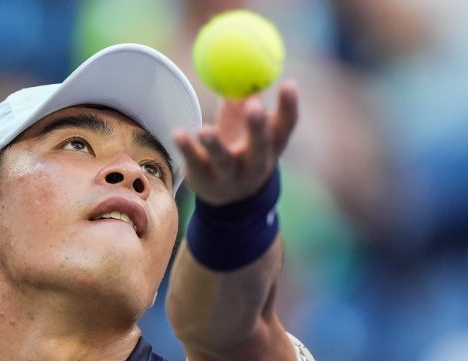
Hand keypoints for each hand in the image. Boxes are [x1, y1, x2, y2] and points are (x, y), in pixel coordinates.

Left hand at [174, 81, 297, 205]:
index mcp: (272, 147)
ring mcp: (231, 176)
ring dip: (215, 145)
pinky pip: (195, 163)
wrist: (228, 196)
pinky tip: (178, 133)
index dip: (289, 107)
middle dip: (258, 126)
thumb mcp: (246, 125)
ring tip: (205, 130)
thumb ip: (245, 96)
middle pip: (260, 146)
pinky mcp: (206, 181)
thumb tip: (242, 57)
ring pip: (224, 161)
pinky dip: (186, 148)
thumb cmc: (240, 146)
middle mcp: (256, 164)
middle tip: (254, 104)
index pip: (285, 127)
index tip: (288, 83)